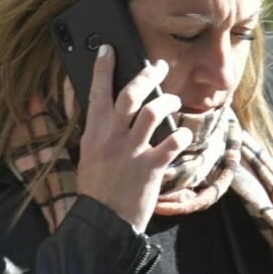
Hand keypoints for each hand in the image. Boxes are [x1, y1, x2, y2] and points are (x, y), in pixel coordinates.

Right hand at [74, 46, 190, 232]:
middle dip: (146, 76)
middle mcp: (112, 138)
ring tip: (173, 102)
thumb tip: (109, 111)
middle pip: (130, 95)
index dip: (102, 68)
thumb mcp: (89, 156)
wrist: (103, 223)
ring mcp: (131, 152)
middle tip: (158, 67)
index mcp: (94, 134)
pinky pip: (172, 143)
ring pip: (152, 112)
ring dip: (167, 102)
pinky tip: (183, 134)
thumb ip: (100, 133)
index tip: (108, 49)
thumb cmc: (97, 189)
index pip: (97, 92)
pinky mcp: (150, 168)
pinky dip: (180, 135)